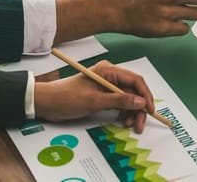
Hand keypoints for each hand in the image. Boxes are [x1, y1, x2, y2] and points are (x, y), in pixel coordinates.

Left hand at [34, 61, 154, 132]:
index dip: (145, 95)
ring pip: (128, 99)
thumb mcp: (94, 101)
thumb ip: (119, 101)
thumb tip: (140, 102)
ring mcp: (107, 87)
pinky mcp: (103, 96)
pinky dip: (124, 113)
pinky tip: (123, 121)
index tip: (150, 110)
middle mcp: (110, 77)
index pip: (135, 80)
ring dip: (132, 112)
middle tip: (140, 124)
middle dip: (139, 108)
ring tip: (130, 125)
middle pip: (134, 91)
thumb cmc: (66, 98)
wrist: (46, 103)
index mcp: (109, 71)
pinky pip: (120, 104)